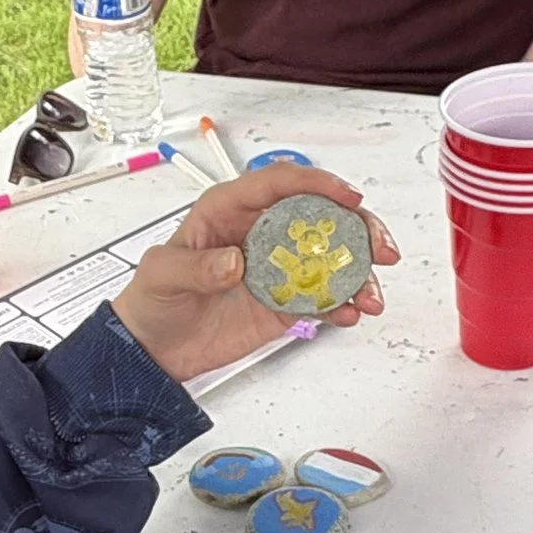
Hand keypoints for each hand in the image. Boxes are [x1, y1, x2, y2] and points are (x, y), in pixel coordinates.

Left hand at [111, 163, 398, 381]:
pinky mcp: (285, 304)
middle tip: (380, 250)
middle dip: (360, 229)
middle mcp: (262, 233)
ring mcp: (278, 269)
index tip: (348, 197)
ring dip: (360, 274)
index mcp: (231, 210)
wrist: (153, 349)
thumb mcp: (161, 275)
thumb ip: (195, 266)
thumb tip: (234, 262)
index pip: (280, 184)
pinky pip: (324, 299)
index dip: (318, 185)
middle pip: (322, 217)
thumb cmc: (152, 299)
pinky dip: (344, 305)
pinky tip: (352, 314)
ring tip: (371, 298)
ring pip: (332, 258)